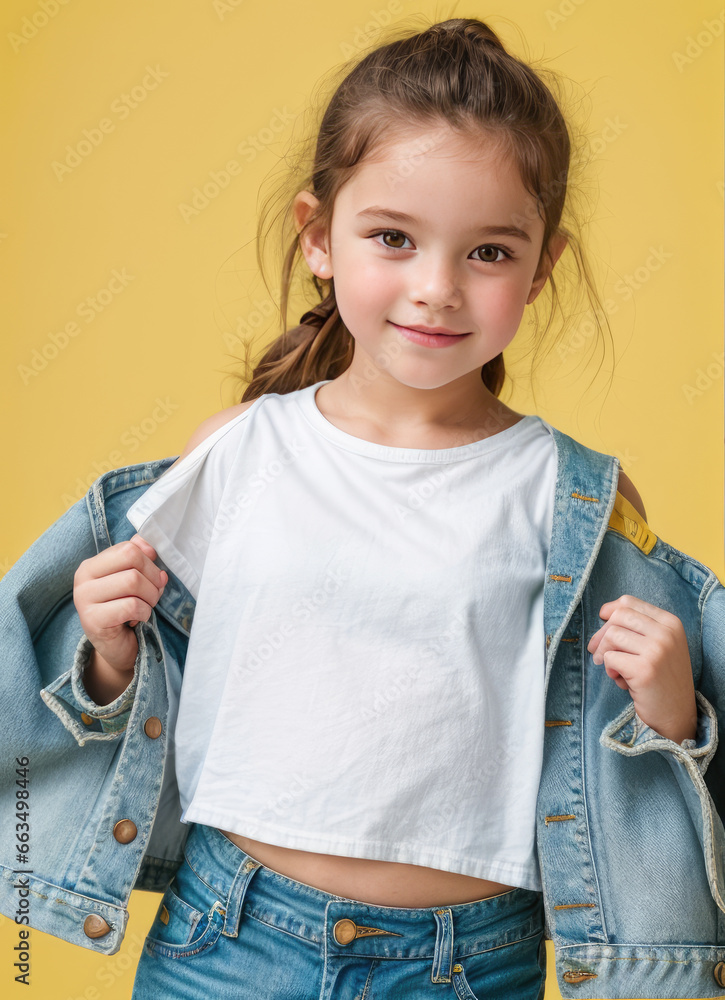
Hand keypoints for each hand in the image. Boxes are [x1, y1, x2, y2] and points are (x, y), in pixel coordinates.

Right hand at [73, 534, 167, 674]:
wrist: (117, 648)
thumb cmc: (126, 610)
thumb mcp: (133, 580)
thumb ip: (138, 558)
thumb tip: (147, 545)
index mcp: (91, 565)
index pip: (128, 548)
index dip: (150, 561)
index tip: (154, 577)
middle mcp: (82, 579)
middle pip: (132, 560)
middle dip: (153, 578)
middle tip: (153, 595)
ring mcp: (84, 600)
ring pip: (133, 581)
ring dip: (150, 597)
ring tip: (144, 607)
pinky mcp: (92, 620)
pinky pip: (132, 606)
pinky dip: (144, 613)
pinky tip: (136, 619)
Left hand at [586, 594, 696, 743]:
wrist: (677, 714)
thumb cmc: (662, 678)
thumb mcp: (660, 645)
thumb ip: (638, 627)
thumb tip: (604, 613)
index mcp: (670, 623)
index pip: (629, 602)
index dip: (610, 611)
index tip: (602, 621)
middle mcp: (666, 633)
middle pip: (618, 616)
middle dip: (601, 633)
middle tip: (596, 651)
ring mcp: (657, 650)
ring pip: (612, 635)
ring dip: (605, 654)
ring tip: (613, 669)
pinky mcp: (644, 669)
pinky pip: (611, 658)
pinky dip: (609, 669)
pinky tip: (620, 681)